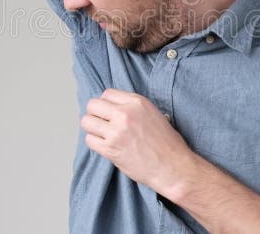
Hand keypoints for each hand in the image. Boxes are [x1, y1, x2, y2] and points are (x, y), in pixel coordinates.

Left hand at [80, 88, 194, 191]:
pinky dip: (94, 143)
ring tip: (102, 134)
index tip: (109, 112)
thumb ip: (134, 108)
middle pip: (93, 105)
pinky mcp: (110, 149)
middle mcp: (125, 114)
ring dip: (92, 128)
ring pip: (87, 122)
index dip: (106, 103)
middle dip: (95, 114)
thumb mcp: (154, 114)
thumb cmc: (167, 143)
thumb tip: (115, 108)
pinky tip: (105, 145)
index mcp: (137, 102)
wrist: (172, 167)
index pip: (107, 93)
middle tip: (102, 123)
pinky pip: (89, 140)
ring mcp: (116, 131)